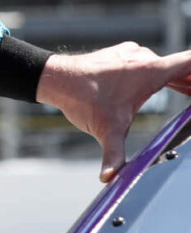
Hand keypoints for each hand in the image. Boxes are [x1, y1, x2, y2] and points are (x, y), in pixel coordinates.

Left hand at [36, 43, 190, 181]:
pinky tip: (171, 86)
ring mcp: (133, 54)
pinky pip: (151, 63)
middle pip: (183, 67)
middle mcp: (145, 57)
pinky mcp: (122, 55)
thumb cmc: (82, 100)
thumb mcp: (106, 130)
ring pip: (166, 66)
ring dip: (182, 79)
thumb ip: (114, 155)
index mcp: (152, 70)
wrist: (54, 78)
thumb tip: (110, 178)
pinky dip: (164, 75)